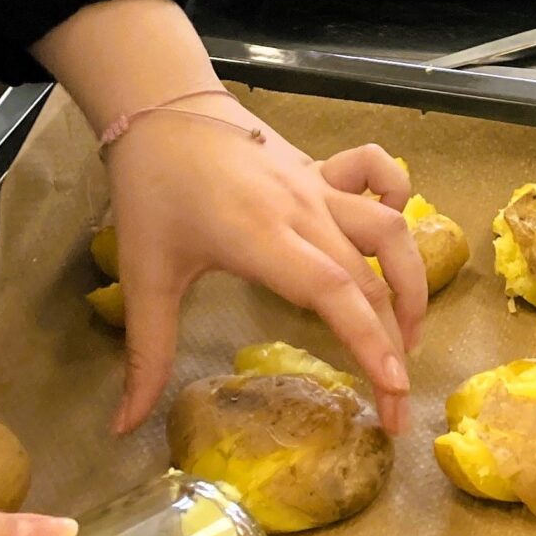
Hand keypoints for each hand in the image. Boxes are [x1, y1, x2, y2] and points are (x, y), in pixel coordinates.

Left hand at [107, 102, 425, 432]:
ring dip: (411, 280)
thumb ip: (145, 355)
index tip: (393, 391)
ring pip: (390, 228)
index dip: (371, 342)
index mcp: (262, 238)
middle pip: (370, 276)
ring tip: (411, 333)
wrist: (160, 108)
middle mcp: (304, 211)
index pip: (335, 292)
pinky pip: (378, 174)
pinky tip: (392, 240)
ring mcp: (317, 186)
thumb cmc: (151, 190)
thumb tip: (123, 427)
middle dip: (396, 342)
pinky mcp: (321, 170)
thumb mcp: (144, 277)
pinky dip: (398, 200)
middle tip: (397, 405)